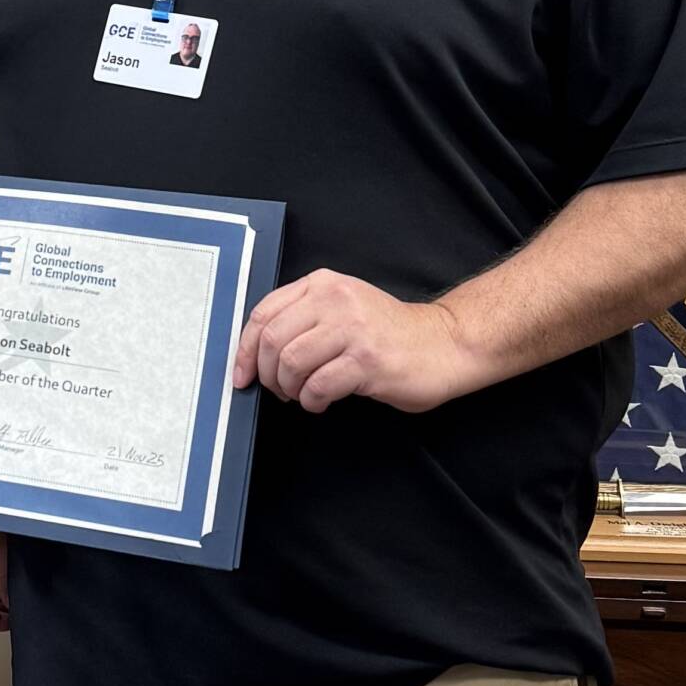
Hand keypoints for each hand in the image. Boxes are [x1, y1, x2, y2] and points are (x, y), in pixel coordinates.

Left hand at [232, 271, 472, 414]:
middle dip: (268, 374)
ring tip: (304, 395)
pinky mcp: (367, 359)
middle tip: (280, 390)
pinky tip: (323, 401)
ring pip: (291, 363)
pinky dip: (312, 401)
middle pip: (273, 340)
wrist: (443, 344)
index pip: (264, 313)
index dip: (245, 349)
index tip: (242, 374)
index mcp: (323, 284)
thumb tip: (255, 353)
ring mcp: (353, 328)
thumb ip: (303, 318)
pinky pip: (318, 386)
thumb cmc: (388, 334)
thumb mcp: (342, 309)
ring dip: (290, 389)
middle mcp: (336, 300)